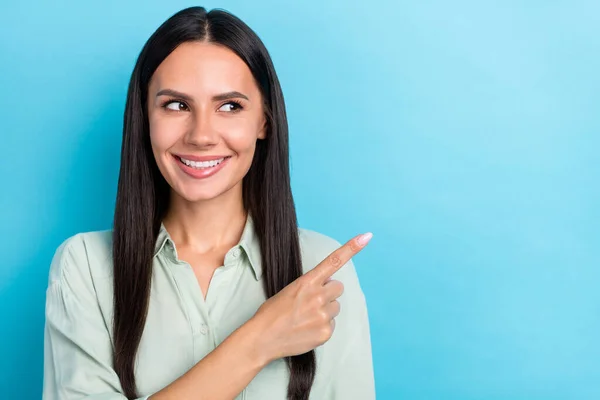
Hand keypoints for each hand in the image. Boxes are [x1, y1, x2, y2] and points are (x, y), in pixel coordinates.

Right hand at [252, 232, 372, 362]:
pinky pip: (331, 324)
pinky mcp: (325, 332)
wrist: (262, 338)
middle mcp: (318, 296)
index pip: (334, 260)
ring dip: (325, 310)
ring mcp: (323, 315)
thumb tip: (328, 287)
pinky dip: (321, 326)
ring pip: (335, 307)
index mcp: (307, 281)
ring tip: (305, 317)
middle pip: (338, 288)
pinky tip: (306, 329)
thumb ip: (311, 286)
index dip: (352, 248)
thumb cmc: (273, 313)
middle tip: (310, 302)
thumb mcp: (289, 290)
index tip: (367, 236)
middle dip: (329, 293)